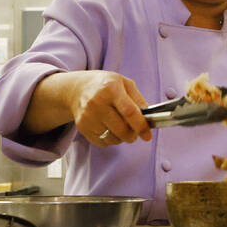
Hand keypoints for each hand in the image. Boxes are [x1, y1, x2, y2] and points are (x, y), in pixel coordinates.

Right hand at [24, 70, 152, 146]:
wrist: (78, 88)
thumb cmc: (106, 85)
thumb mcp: (125, 84)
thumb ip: (139, 100)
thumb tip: (149, 119)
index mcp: (111, 88)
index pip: (129, 112)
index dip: (141, 126)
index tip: (148, 136)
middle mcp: (97, 102)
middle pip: (121, 129)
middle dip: (132, 135)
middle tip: (135, 132)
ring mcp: (88, 115)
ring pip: (112, 138)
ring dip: (122, 138)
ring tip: (121, 128)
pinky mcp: (82, 126)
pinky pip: (102, 142)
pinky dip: (110, 140)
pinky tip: (110, 129)